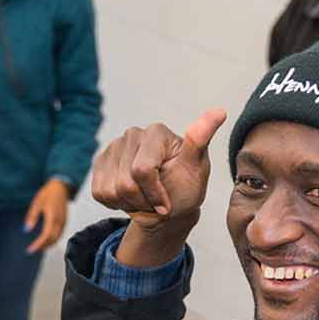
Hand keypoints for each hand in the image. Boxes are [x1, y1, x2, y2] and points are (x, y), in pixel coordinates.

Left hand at [23, 178, 71, 253]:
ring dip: (48, 244)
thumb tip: (26, 229)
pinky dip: (53, 240)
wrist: (60, 187)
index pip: (46, 236)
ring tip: (38, 247)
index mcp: (52, 217)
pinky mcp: (64, 222)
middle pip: (52, 240)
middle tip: (32, 250)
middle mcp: (60, 222)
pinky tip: (46, 240)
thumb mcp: (36, 203)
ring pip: (57, 238)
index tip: (30, 249)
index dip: (38, 244)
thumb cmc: (48, 194)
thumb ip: (32, 217)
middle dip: (42, 246)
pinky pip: (59, 234)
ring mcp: (63, 222)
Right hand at [89, 108, 225, 264]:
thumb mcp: (196, 169)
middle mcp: (133, 134)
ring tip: (145, 197)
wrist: (166, 207)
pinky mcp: (100, 162)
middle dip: (143, 200)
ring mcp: (113, 147)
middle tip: (156, 200)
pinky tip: (131, 196)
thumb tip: (219, 112)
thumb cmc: (185, 188)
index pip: (142, 171)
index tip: (168, 203)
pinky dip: (116, 203)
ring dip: (130, 203)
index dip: (154, 195)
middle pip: (125, 184)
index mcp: (157, 132)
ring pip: (110, 190)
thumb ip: (199, 142)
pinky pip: (99, 191)